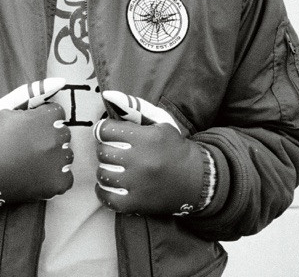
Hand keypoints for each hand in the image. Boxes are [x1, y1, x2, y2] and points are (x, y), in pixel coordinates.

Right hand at [0, 81, 72, 208]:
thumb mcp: (7, 106)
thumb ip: (35, 91)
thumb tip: (62, 81)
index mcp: (46, 118)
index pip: (57, 113)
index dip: (41, 119)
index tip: (27, 128)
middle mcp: (55, 139)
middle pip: (63, 133)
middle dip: (49, 136)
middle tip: (28, 145)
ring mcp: (58, 163)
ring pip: (66, 154)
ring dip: (53, 156)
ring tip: (31, 161)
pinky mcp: (57, 183)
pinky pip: (66, 176)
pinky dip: (54, 176)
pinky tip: (37, 175)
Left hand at [94, 95, 204, 215]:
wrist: (196, 180)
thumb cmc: (173, 146)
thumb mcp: (159, 121)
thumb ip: (132, 106)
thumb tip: (107, 94)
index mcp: (146, 138)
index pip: (105, 130)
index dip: (105, 130)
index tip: (112, 133)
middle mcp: (140, 161)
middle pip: (102, 152)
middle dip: (106, 148)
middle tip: (116, 150)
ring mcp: (137, 185)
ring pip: (102, 174)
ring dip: (106, 169)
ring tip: (116, 167)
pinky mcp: (136, 203)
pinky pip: (107, 198)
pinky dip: (104, 191)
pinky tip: (113, 184)